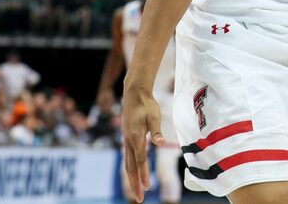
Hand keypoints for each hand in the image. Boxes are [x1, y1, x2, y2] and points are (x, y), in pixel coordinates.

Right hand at [122, 86, 164, 202]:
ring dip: (132, 178)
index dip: (143, 175)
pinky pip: (128, 157)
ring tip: (137, 190)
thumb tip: (161, 143)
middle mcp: (128, 141)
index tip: (147, 188)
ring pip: (128, 163)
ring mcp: (126, 140)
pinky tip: (134, 174)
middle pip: (131, 167)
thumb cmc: (147, 104)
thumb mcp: (155, 116)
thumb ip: (157, 131)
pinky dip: (131, 168)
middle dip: (135, 184)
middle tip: (139, 199)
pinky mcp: (127, 138)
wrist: (134, 94)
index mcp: (135, 137)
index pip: (140, 160)